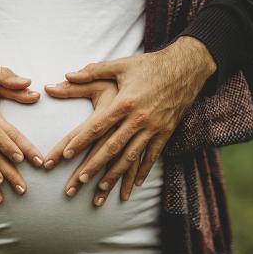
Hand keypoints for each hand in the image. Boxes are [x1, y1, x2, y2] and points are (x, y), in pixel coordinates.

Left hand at [44, 36, 216, 204]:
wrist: (186, 68)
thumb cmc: (149, 65)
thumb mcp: (120, 65)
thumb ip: (93, 71)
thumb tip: (67, 74)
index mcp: (124, 102)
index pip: (97, 126)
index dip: (81, 141)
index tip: (66, 154)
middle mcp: (138, 118)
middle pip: (112, 147)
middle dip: (94, 165)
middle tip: (79, 180)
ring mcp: (153, 127)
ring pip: (131, 156)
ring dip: (115, 174)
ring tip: (101, 188)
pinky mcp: (166, 131)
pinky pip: (153, 155)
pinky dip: (143, 170)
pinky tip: (135, 183)